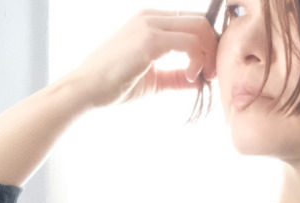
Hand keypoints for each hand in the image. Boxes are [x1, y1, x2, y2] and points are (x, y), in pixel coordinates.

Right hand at [67, 8, 219, 109]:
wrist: (87, 88)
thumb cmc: (114, 84)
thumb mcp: (153, 79)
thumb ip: (174, 77)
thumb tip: (196, 80)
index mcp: (151, 21)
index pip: (190, 22)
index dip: (205, 45)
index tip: (206, 70)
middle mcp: (151, 17)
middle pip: (199, 21)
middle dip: (212, 48)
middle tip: (210, 74)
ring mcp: (150, 25)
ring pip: (199, 28)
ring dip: (208, 54)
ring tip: (200, 77)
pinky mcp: (150, 39)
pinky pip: (189, 43)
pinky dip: (197, 61)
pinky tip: (189, 77)